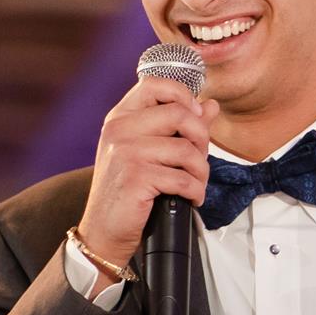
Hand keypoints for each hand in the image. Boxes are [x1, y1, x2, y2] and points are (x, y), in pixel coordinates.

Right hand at [76, 77, 217, 272]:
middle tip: (198, 160)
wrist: (104, 230)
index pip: (156, 84)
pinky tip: (190, 198)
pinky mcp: (136, 178)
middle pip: (180, 114)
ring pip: (187, 150)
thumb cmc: (129, 189)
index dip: (184, 96)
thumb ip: (182, 126)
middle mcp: (119, 129)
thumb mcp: (150, 151)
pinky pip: (184, 178)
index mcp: (121, 117)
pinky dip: (195, 191)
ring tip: (194, 184)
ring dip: (201, 172)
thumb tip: (211, 105)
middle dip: (202, 139)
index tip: (195, 118)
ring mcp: (125, 153)